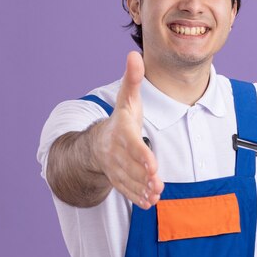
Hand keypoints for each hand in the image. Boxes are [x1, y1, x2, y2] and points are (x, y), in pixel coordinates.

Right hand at [95, 51, 163, 208]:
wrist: (98, 141)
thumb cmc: (121, 118)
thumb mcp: (127, 98)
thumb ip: (133, 79)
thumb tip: (134, 53)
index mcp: (121, 132)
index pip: (132, 145)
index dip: (141, 155)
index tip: (152, 165)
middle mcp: (116, 151)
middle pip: (130, 166)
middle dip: (144, 177)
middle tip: (158, 185)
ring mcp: (115, 167)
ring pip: (128, 180)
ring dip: (141, 189)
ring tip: (156, 195)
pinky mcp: (118, 178)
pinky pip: (125, 190)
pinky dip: (136, 197)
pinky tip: (149, 203)